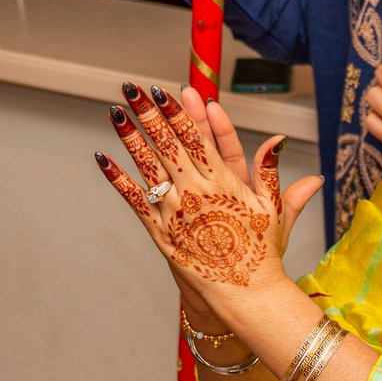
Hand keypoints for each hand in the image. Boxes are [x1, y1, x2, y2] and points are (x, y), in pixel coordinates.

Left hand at [96, 81, 321, 291]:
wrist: (244, 293)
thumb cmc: (260, 251)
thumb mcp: (273, 208)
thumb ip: (271, 171)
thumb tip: (279, 140)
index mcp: (224, 183)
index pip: (197, 138)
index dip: (180, 111)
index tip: (167, 90)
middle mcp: (197, 193)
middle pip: (168, 144)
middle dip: (149, 113)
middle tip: (132, 88)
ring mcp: (177, 212)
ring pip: (149, 166)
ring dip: (130, 137)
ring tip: (116, 112)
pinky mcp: (161, 231)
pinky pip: (135, 200)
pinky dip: (118, 179)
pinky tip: (103, 158)